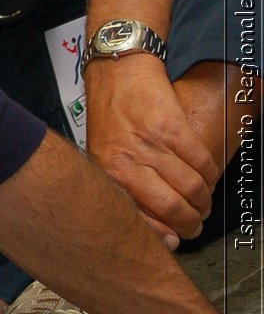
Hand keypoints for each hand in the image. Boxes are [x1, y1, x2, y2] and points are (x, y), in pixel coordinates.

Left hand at [86, 55, 217, 244]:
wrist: (117, 73)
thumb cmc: (109, 116)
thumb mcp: (101, 156)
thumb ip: (120, 187)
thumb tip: (151, 224)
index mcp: (107, 174)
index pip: (138, 217)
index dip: (163, 234)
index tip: (174, 240)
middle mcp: (126, 163)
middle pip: (173, 208)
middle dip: (190, 222)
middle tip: (195, 224)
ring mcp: (151, 146)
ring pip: (193, 188)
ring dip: (204, 200)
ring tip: (203, 203)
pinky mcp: (173, 129)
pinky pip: (203, 164)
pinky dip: (211, 175)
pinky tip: (207, 177)